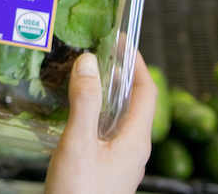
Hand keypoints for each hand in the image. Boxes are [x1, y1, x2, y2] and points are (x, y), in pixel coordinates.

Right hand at [44, 52, 155, 193]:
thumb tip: (90, 62)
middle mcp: (133, 149)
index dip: (137, 63)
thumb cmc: (80, 192)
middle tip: (96, 53)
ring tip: (81, 77)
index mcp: (136, 140)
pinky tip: (70, 114)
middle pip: (133, 104)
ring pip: (117, 120)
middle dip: (117, 76)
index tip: (121, 40)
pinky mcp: (105, 170)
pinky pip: (104, 134)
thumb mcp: (79, 143)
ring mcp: (120, 162)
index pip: (147, 91)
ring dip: (103, 96)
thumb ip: (84, 102)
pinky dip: (92, 115)